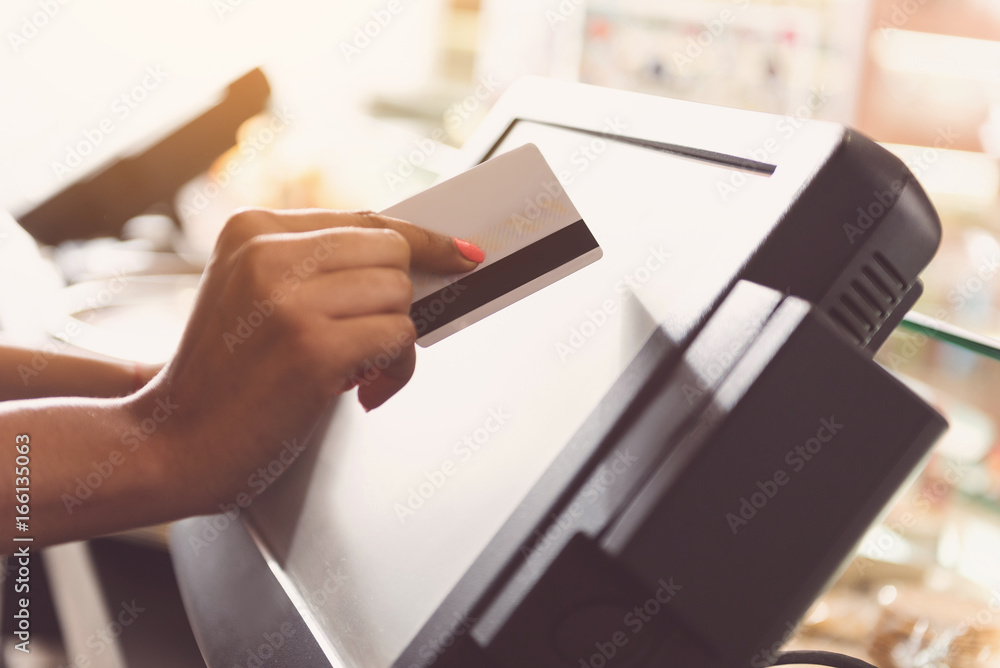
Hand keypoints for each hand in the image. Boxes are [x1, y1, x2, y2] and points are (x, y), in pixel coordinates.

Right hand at [129, 208, 481, 513]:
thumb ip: (317, 267)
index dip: (423, 238)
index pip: (366, 219)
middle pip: (393, 253)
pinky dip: (394, 372)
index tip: (460, 250)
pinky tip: (360, 390)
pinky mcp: (314, 346)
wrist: (172, 441)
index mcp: (253, 230)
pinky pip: (400, 338)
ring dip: (392, 343)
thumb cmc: (223, 377)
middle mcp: (269, 253)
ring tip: (356, 371)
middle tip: (370, 340)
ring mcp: (290, 298)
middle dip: (396, 302)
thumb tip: (412, 265)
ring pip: (401, 296)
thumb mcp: (253, 294)